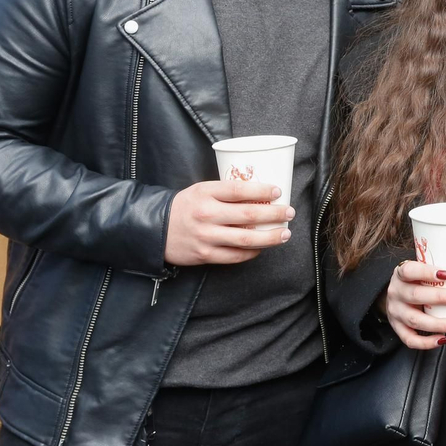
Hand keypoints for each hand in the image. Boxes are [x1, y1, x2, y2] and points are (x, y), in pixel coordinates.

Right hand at [164, 180, 294, 265]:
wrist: (155, 229)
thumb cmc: (186, 206)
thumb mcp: (202, 190)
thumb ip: (226, 191)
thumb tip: (261, 192)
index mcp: (205, 193)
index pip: (238, 189)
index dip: (261, 190)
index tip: (278, 191)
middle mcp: (206, 214)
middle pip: (247, 215)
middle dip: (273, 214)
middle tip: (289, 212)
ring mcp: (206, 236)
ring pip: (245, 239)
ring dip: (270, 237)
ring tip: (285, 233)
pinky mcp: (205, 255)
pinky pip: (235, 256)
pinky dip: (253, 252)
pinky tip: (263, 247)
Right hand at [380, 260, 445, 349]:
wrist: (396, 295)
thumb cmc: (415, 281)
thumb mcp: (420, 270)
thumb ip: (439, 270)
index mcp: (400, 274)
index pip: (410, 270)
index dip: (428, 272)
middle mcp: (395, 293)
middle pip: (415, 295)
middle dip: (441, 298)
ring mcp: (395, 312)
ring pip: (415, 320)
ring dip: (439, 323)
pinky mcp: (398, 329)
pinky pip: (411, 340)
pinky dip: (428, 342)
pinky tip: (444, 339)